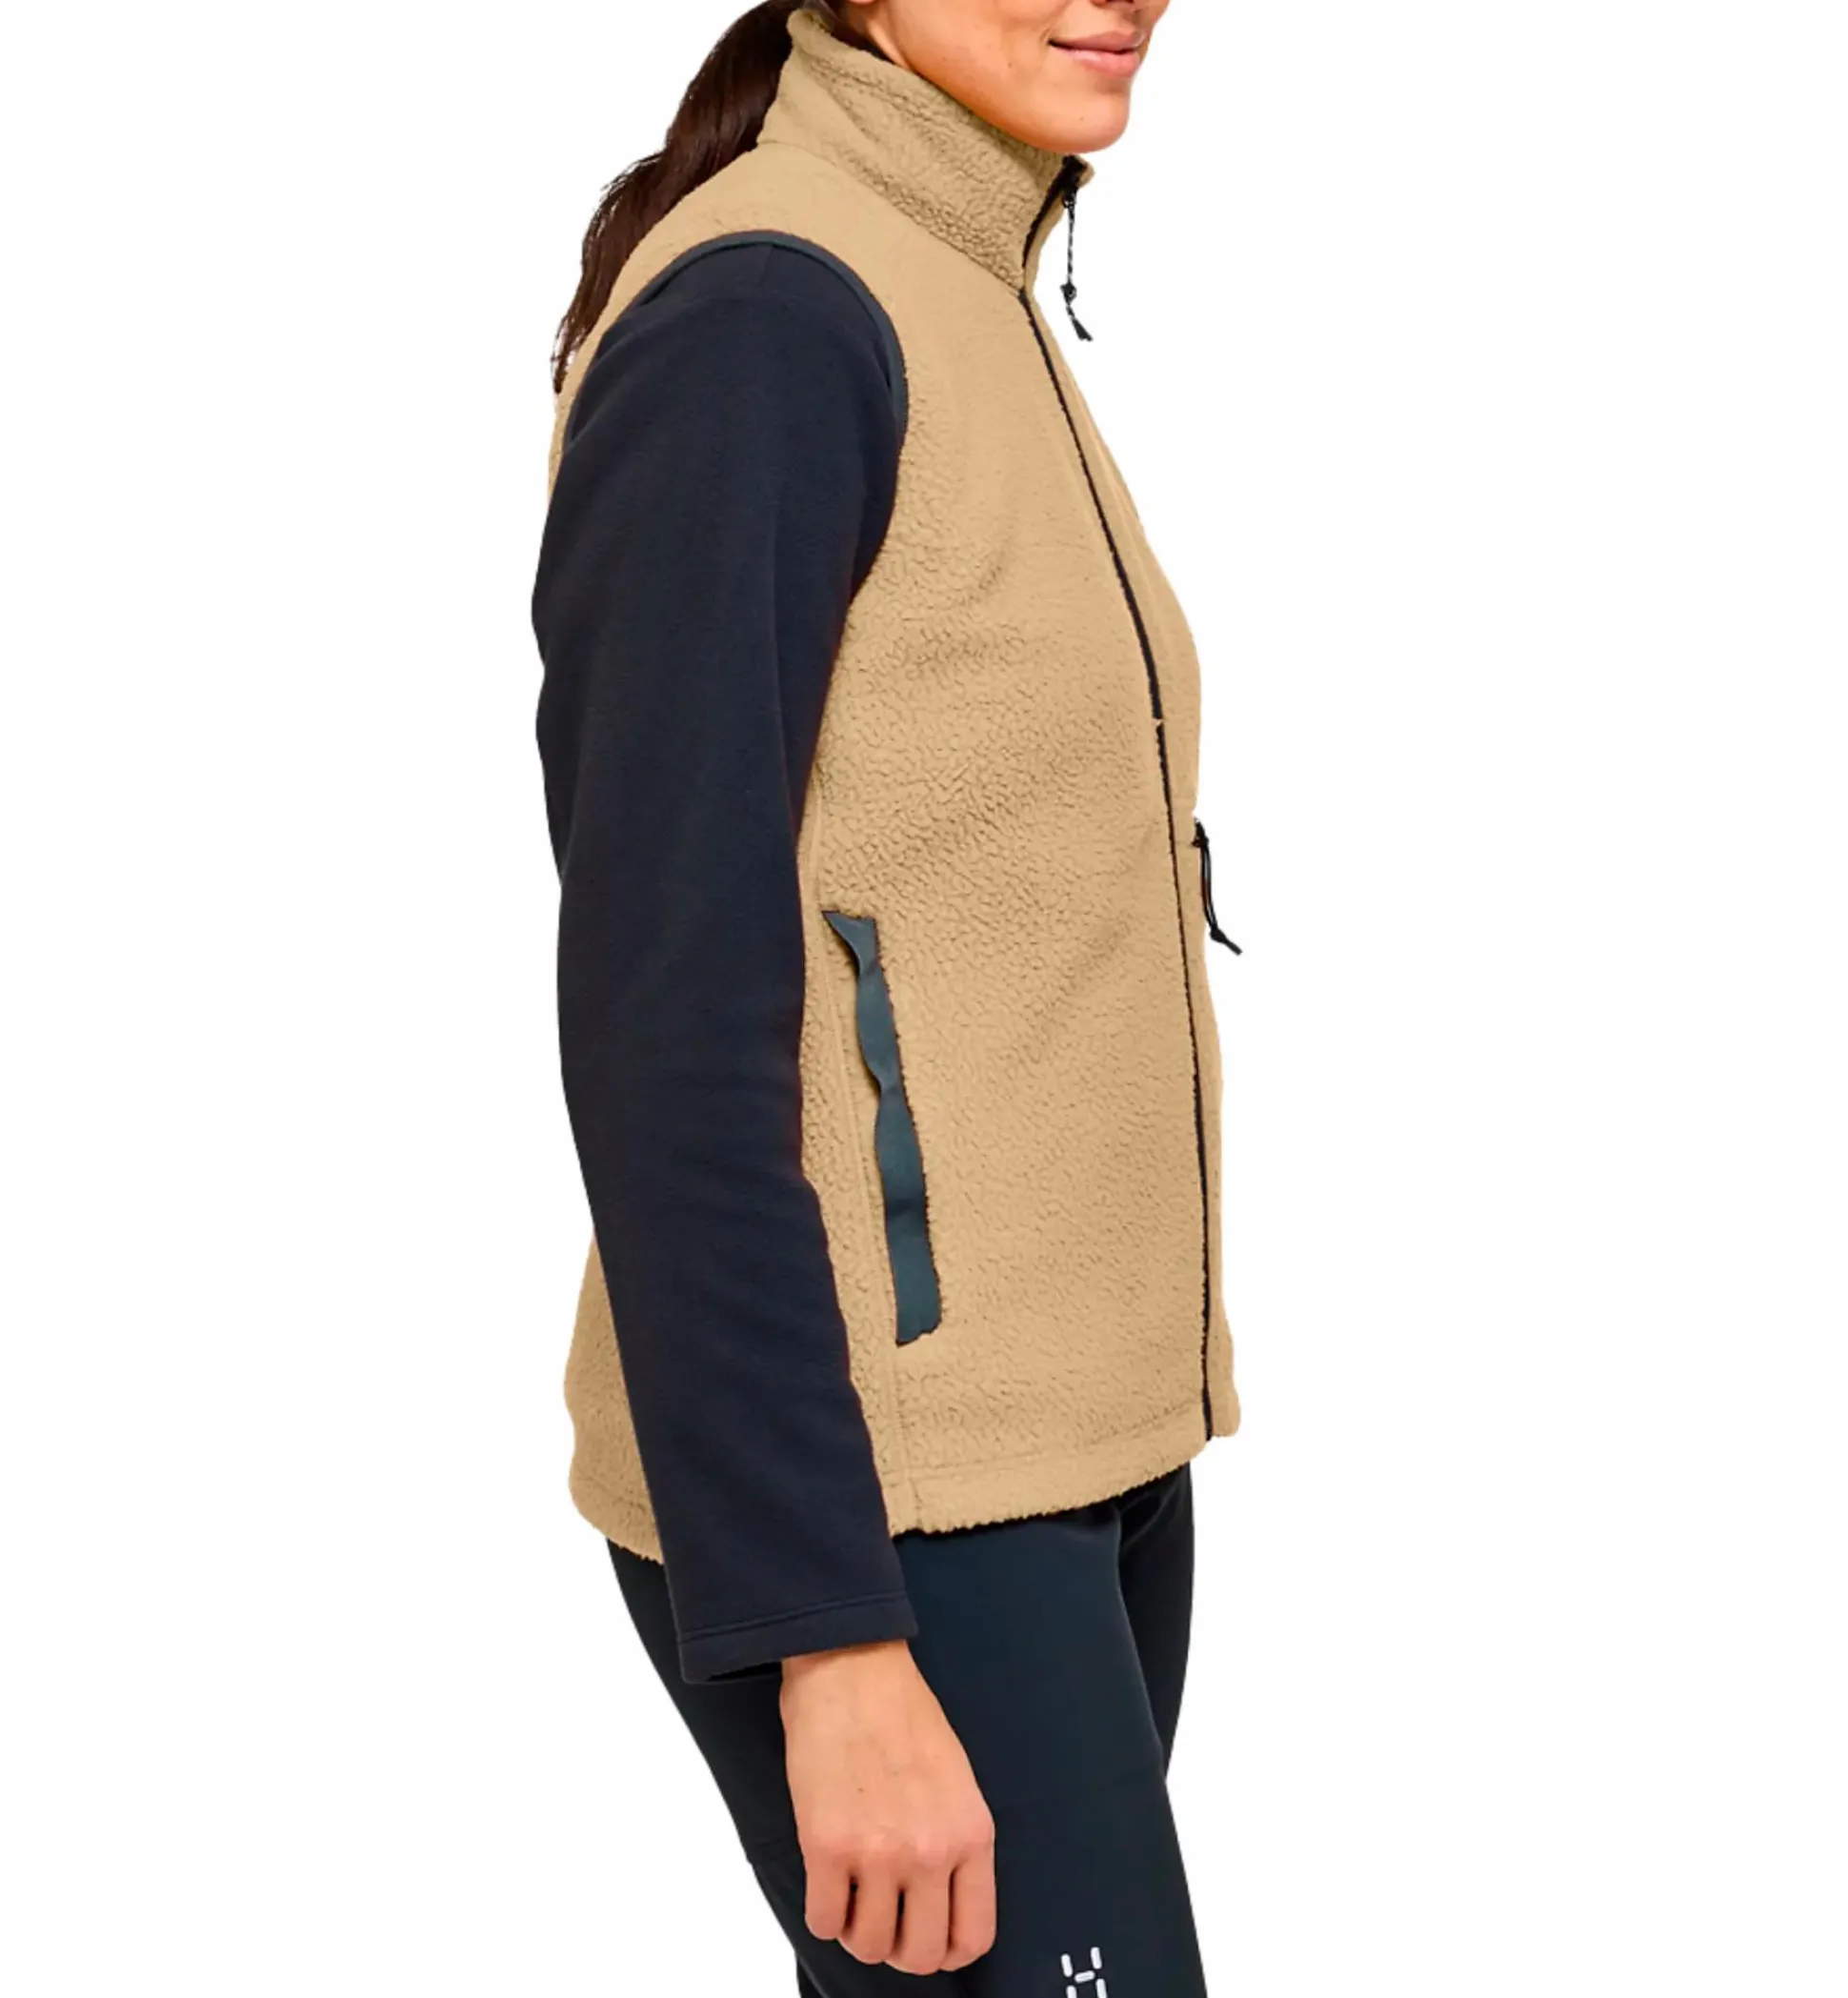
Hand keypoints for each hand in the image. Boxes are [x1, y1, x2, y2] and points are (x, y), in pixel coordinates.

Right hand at [780, 1638, 996, 1973]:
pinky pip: (824, 1921)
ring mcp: (879, 1853)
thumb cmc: (904, 1713)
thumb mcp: (957, 1780)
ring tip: (852, 1897)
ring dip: (857, 1932)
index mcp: (971, 1834)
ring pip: (869, 1946)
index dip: (947, 1952)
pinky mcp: (827, 1847)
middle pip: (921, 1955)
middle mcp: (931, 1852)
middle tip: (884, 1923)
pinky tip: (826, 1883)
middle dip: (900, 1950)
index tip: (927, 1939)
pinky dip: (823, 1914)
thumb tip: (941, 1900)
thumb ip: (955, 1841)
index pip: (974, 1936)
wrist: (853, 1668)